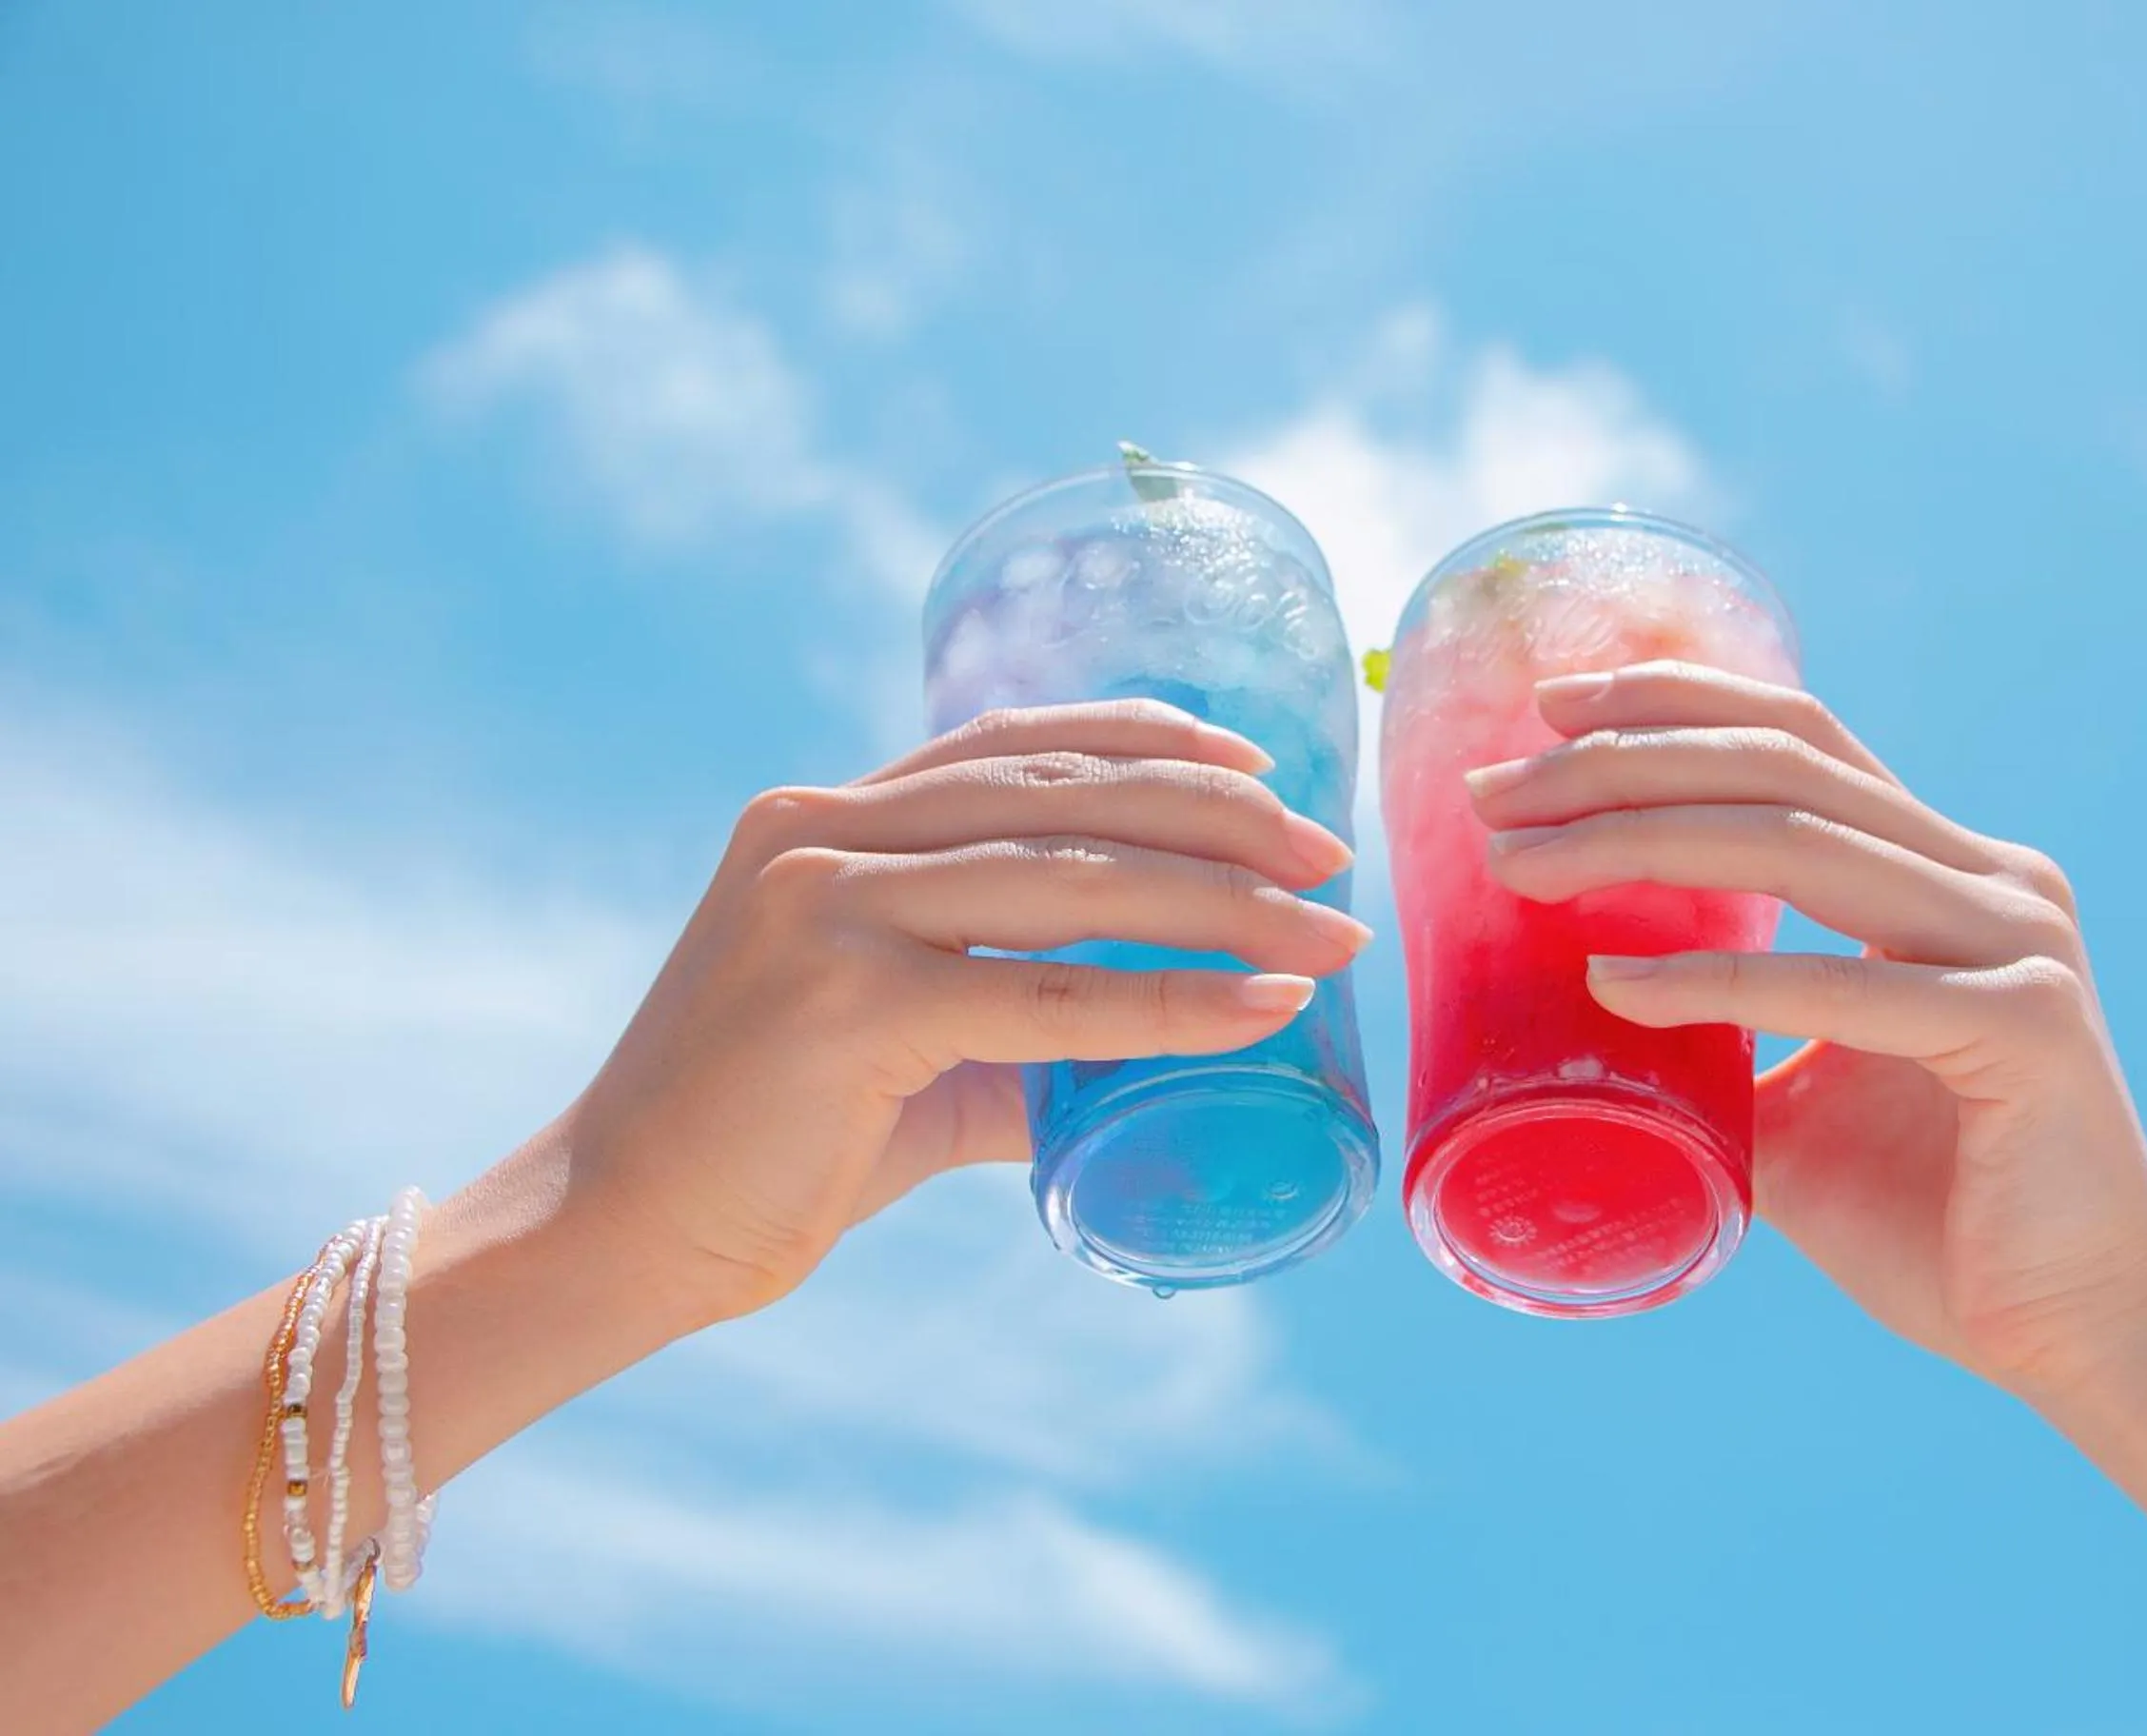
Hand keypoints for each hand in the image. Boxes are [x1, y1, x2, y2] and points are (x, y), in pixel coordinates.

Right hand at [560, 699, 1368, 1326]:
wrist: (615, 1230)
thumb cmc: (763, 1143)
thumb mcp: (902, 1052)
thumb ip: (1017, 1030)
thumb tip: (1156, 1043)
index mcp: (826, 819)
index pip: (1016, 742)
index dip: (1149, 737)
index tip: (1259, 759)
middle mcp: (822, 834)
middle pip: (1067, 790)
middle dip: (1221, 813)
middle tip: (1329, 852)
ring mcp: (826, 907)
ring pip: (1075, 876)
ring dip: (1227, 899)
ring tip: (1329, 927)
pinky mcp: (844, 1001)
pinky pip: (1050, 993)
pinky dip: (1172, 998)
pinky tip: (1266, 1003)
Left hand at [1470, 661, 2146, 1394]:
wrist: (2082, 1340)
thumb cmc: (1941, 1225)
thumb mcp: (1797, 1110)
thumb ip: (1720, 1042)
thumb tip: (1582, 1013)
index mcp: (1951, 873)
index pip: (1801, 741)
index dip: (1675, 700)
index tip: (1546, 703)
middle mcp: (1994, 880)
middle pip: (1781, 767)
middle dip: (1621, 761)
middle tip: (1491, 793)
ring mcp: (2018, 944)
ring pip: (1798, 842)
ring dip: (1638, 840)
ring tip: (1519, 869)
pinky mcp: (2024, 1028)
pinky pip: (1836, 985)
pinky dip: (1712, 981)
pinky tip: (1613, 983)